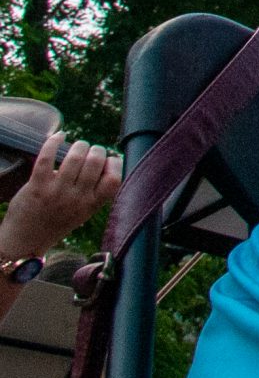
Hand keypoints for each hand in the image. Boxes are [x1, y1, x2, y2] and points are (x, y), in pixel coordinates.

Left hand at [0, 133, 120, 257]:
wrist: (25, 241)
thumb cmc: (57, 222)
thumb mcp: (84, 212)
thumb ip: (96, 191)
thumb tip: (109, 159)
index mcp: (91, 205)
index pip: (114, 179)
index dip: (114, 163)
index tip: (108, 161)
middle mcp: (76, 199)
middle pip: (95, 161)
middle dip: (95, 150)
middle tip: (90, 152)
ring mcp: (56, 192)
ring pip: (75, 157)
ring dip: (79, 145)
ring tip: (77, 147)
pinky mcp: (36, 186)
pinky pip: (47, 157)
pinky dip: (54, 142)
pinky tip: (59, 136)